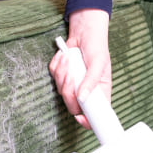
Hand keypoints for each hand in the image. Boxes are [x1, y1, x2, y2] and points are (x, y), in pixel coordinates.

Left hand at [49, 9, 111, 128]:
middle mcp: (85, 91)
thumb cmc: (97, 47)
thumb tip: (82, 98)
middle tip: (71, 76)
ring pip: (61, 90)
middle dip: (68, 91)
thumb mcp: (98, 64)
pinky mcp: (62, 75)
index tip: (79, 117)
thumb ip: (91, 82)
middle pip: (73, 105)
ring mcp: (73, 84)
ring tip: (68, 59)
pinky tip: (64, 55)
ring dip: (62, 74)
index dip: (87, 121)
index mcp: (99, 93)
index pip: (94, 114)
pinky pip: (53, 76)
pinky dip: (57, 65)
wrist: (84, 31)